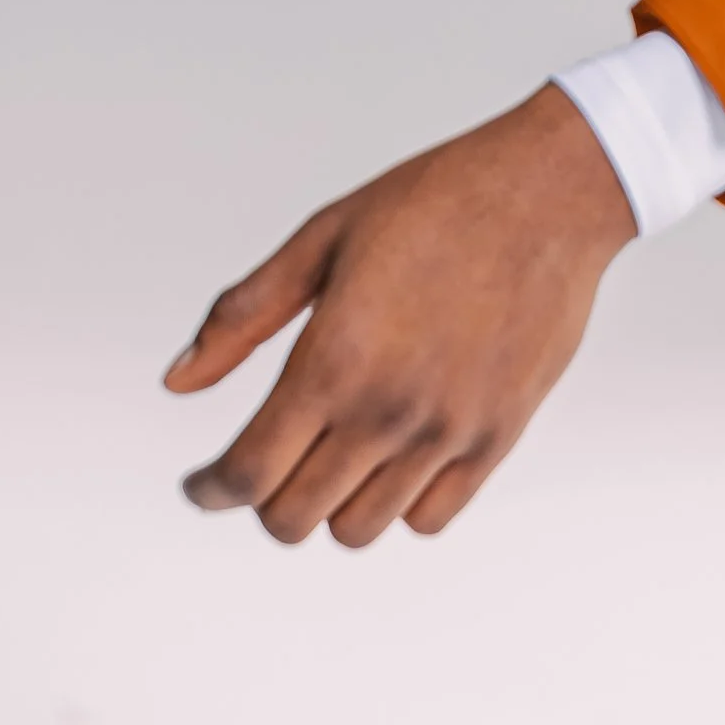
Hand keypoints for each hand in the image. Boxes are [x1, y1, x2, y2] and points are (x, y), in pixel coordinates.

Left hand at [165, 82, 636, 548]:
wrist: (546, 194)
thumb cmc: (431, 203)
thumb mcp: (321, 239)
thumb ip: (243, 317)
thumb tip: (178, 383)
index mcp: (334, 358)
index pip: (248, 474)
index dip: (210, 490)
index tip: (200, 485)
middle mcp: (387, 410)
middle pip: (294, 518)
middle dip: (264, 498)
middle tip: (267, 458)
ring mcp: (446, 434)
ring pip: (359, 529)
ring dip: (331, 502)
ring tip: (332, 451)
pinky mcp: (496, 440)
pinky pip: (428, 518)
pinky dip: (397, 500)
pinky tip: (391, 452)